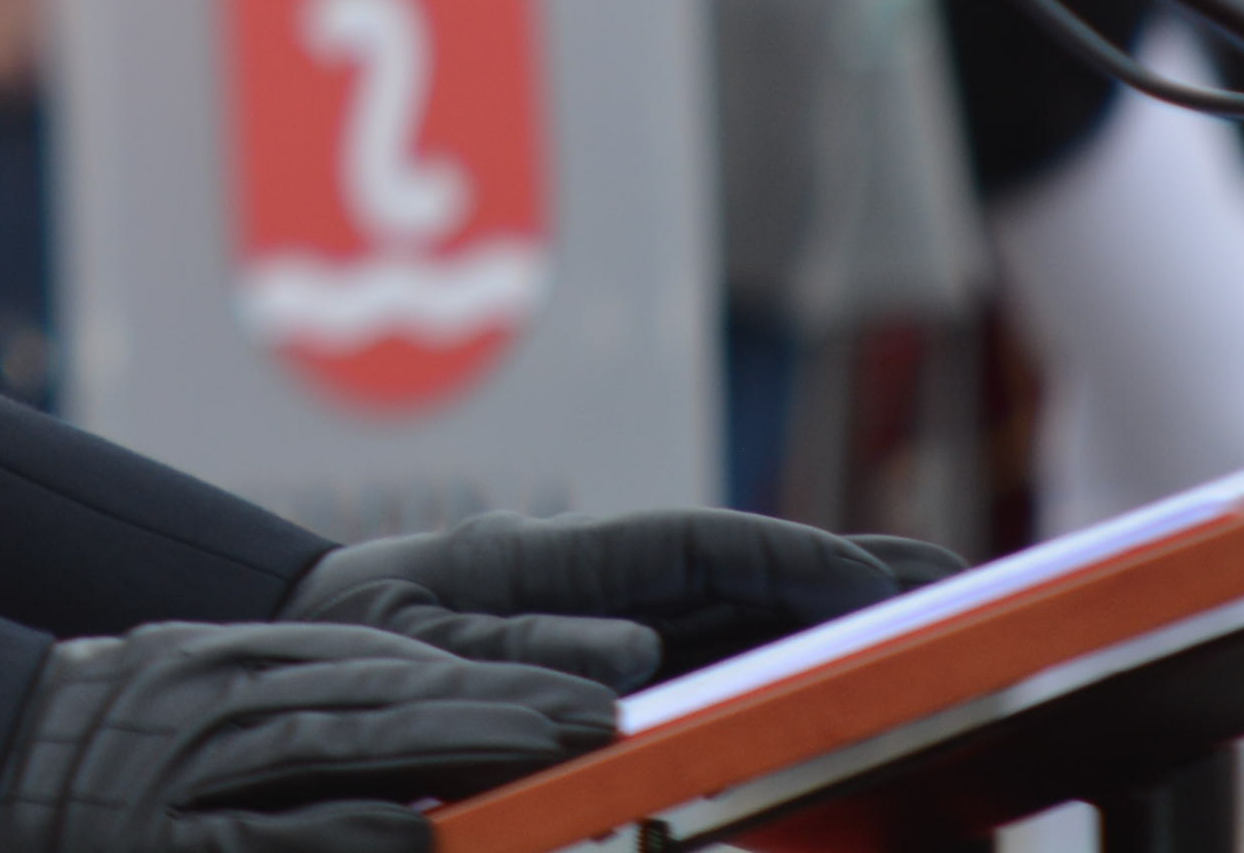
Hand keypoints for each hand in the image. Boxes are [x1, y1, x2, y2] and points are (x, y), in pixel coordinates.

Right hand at [0, 622, 613, 852]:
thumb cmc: (99, 740)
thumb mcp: (196, 684)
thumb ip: (295, 701)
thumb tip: (412, 756)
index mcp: (237, 664)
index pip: (383, 664)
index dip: (485, 677)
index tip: (577, 691)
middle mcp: (227, 707)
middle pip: (385, 700)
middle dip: (499, 708)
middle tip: (596, 715)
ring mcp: (201, 778)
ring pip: (345, 754)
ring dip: (457, 754)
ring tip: (549, 757)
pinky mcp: (179, 847)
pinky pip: (277, 842)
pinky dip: (351, 836)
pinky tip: (416, 834)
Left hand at [288, 510, 964, 690]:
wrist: (280, 644)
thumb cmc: (336, 644)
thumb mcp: (409, 647)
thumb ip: (513, 645)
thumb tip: (635, 655)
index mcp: (549, 556)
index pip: (701, 550)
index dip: (796, 562)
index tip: (883, 584)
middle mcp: (589, 580)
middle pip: (742, 576)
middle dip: (850, 577)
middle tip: (963, 588)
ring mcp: (594, 617)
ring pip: (733, 619)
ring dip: (826, 624)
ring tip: (932, 629)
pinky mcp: (587, 660)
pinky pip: (695, 667)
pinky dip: (769, 668)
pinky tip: (829, 693)